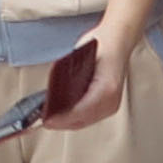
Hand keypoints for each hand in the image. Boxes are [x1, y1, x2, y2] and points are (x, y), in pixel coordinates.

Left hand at [53, 6, 152, 132]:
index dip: (62, 118)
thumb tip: (50, 94)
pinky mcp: (110, 105)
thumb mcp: (77, 56)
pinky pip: (90, 117)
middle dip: (61, 122)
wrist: (118, 40)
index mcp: (106, 88)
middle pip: (81, 120)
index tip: (47, 120)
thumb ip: (65, 76)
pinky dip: (76, 117)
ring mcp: (112, 104)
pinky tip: (65, 114)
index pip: (80, 111)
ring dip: (68, 122)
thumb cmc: (100, 45)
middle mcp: (111, 100)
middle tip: (44, 120)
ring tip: (51, 119)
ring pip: (85, 121)